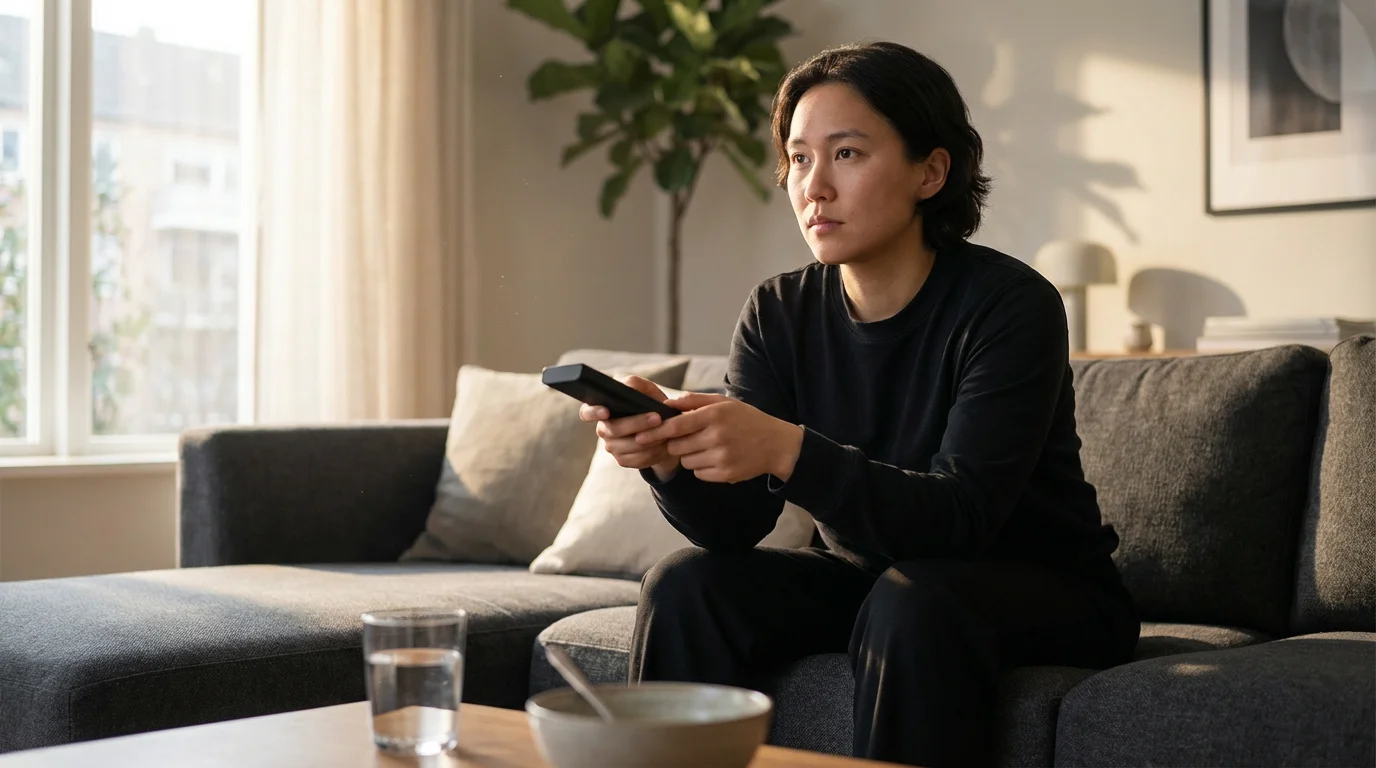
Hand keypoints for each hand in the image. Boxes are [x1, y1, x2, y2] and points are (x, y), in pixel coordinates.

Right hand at [578, 376, 681, 479]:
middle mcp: (604, 428)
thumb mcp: (647, 390)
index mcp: (603, 408)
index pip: (587, 412)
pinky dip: (652, 452)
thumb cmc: (653, 405)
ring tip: (665, 431)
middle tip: (656, 418)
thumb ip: (635, 384)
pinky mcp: (623, 460)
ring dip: (648, 439)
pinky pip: (636, 459)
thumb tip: (626, 385)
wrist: (668, 430)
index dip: (593, 412)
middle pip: (613, 430)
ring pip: (626, 447)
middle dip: (636, 423)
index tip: (606, 411)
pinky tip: (662, 444)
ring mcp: (612, 446)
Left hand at [634, 393, 803, 483]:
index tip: (640, 434)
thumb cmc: (746, 419)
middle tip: (688, 439)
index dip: (656, 431)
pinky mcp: (726, 474)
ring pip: (686, 461)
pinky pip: (699, 474)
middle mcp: (717, 436)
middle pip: (677, 446)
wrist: (775, 444)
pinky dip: (702, 468)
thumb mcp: (723, 403)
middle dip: (676, 444)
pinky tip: (716, 458)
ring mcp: (722, 457)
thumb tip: (666, 404)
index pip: (676, 425)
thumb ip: (694, 401)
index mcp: (715, 415)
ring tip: (707, 447)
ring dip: (689, 456)